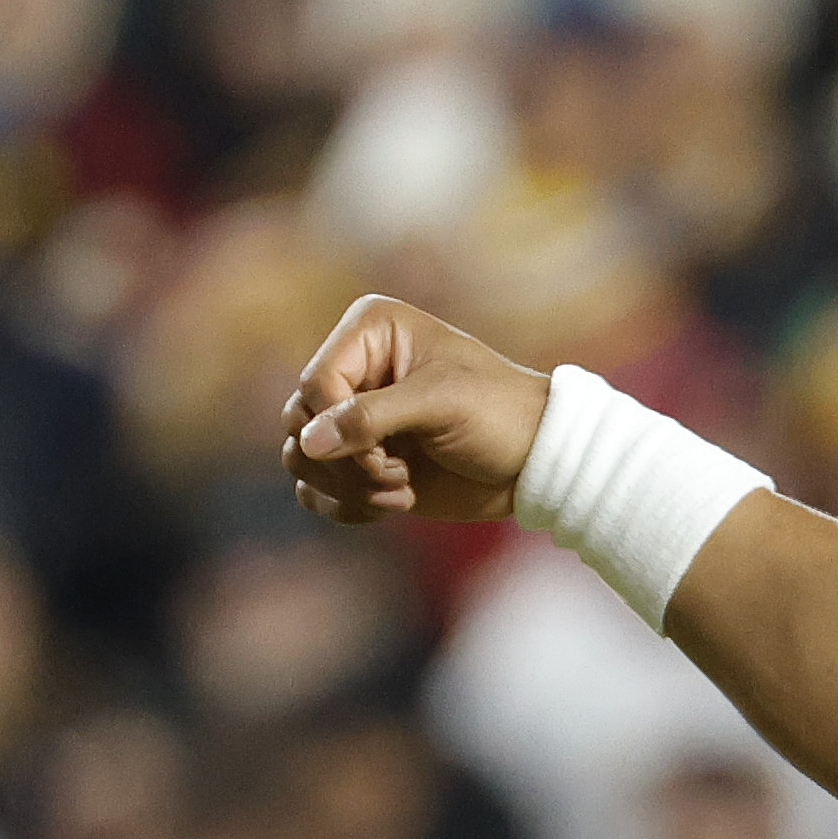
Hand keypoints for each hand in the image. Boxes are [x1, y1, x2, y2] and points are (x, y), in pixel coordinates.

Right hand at [279, 295, 552, 526]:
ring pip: (301, 459)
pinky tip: (395, 503)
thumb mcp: (441, 403)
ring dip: (349, 486)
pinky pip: (315, 490)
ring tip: (401, 489)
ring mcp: (354, 420)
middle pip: (298, 423)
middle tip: (396, 474)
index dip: (338, 428)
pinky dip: (346, 505)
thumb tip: (306, 443)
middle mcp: (354, 371)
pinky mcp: (361, 463)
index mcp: (370, 333)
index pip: (314, 385)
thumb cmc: (501, 414)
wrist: (538, 463)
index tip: (385, 453)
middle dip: (345, 462)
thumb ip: (371, 418)